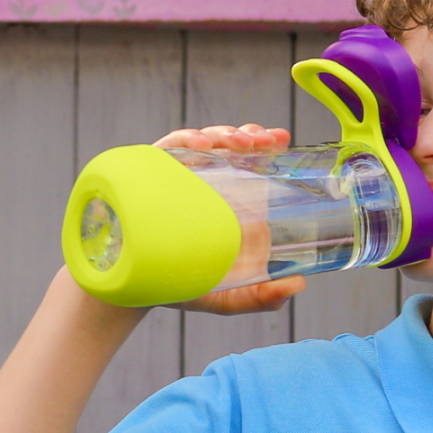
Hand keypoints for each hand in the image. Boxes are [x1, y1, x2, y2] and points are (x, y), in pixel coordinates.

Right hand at [155, 123, 304, 314]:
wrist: (133, 290)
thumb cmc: (184, 287)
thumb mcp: (227, 297)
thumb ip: (261, 297)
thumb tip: (298, 285)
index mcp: (231, 205)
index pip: (253, 164)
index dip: (267, 144)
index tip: (282, 139)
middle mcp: (208, 186)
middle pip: (232, 146)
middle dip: (251, 135)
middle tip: (264, 140)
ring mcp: (181, 178)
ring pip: (205, 142)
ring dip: (224, 135)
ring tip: (240, 143)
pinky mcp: (152, 176)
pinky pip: (169, 150)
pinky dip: (186, 141)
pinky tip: (202, 146)